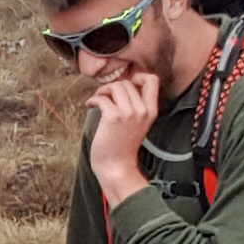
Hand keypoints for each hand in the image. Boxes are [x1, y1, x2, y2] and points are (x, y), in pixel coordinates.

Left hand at [87, 71, 157, 206]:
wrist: (116, 167)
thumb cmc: (122, 147)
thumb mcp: (137, 124)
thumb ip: (135, 106)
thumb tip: (121, 86)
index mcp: (151, 111)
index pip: (153, 79)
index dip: (138, 77)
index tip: (125, 86)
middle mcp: (142, 110)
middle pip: (127, 82)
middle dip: (113, 86)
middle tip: (104, 96)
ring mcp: (129, 113)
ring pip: (115, 86)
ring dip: (102, 91)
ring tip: (97, 100)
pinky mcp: (113, 117)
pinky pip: (102, 98)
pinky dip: (93, 99)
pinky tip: (90, 106)